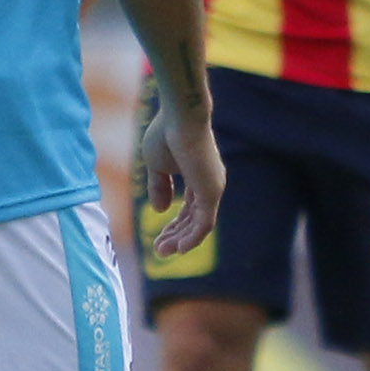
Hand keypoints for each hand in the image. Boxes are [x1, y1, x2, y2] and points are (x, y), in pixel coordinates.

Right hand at [140, 98, 224, 257]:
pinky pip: (204, 223)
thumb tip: (161, 210)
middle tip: (159, 251)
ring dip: (181, 241)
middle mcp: (209, 185)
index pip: (188, 210)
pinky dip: (193, 238)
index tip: (157, 239)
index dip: (173, 226)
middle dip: (175, 237)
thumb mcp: (157, 166)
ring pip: (199, 225)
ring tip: (163, 252)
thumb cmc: (166, 134)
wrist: (179, 117)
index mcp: (197, 178)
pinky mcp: (211, 192)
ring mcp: (212, 189)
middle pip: (193, 220)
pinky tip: (180, 249)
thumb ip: (160, 188)